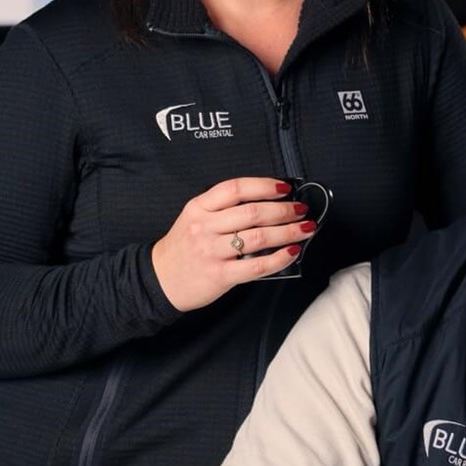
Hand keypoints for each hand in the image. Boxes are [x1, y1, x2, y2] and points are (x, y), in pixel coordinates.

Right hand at [149, 177, 314, 311]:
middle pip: (253, 212)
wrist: (160, 280)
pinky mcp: (220, 275)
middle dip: (284, 210)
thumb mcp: (194, 218)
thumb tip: (266, 202)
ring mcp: (212, 252)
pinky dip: (279, 258)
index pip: (235, 188)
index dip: (264, 185)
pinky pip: (257, 265)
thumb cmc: (183, 247)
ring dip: (289, 232)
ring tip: (305, 229)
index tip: (284, 187)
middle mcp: (204, 227)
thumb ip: (222, 209)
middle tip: (302, 209)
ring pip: (259, 237)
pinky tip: (292, 252)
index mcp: (199, 207)